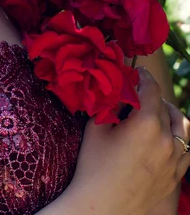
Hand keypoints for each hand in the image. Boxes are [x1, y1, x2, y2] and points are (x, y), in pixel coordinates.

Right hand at [68, 68, 189, 214]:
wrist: (101, 207)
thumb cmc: (93, 165)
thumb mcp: (97, 126)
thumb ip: (111, 104)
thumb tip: (120, 88)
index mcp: (146, 123)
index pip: (151, 89)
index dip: (143, 76)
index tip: (137, 71)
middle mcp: (165, 139)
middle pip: (165, 106)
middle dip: (152, 95)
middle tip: (139, 92)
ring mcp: (174, 159)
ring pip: (182, 126)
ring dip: (170, 114)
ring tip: (158, 112)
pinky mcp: (176, 176)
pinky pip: (186, 149)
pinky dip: (178, 137)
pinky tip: (166, 136)